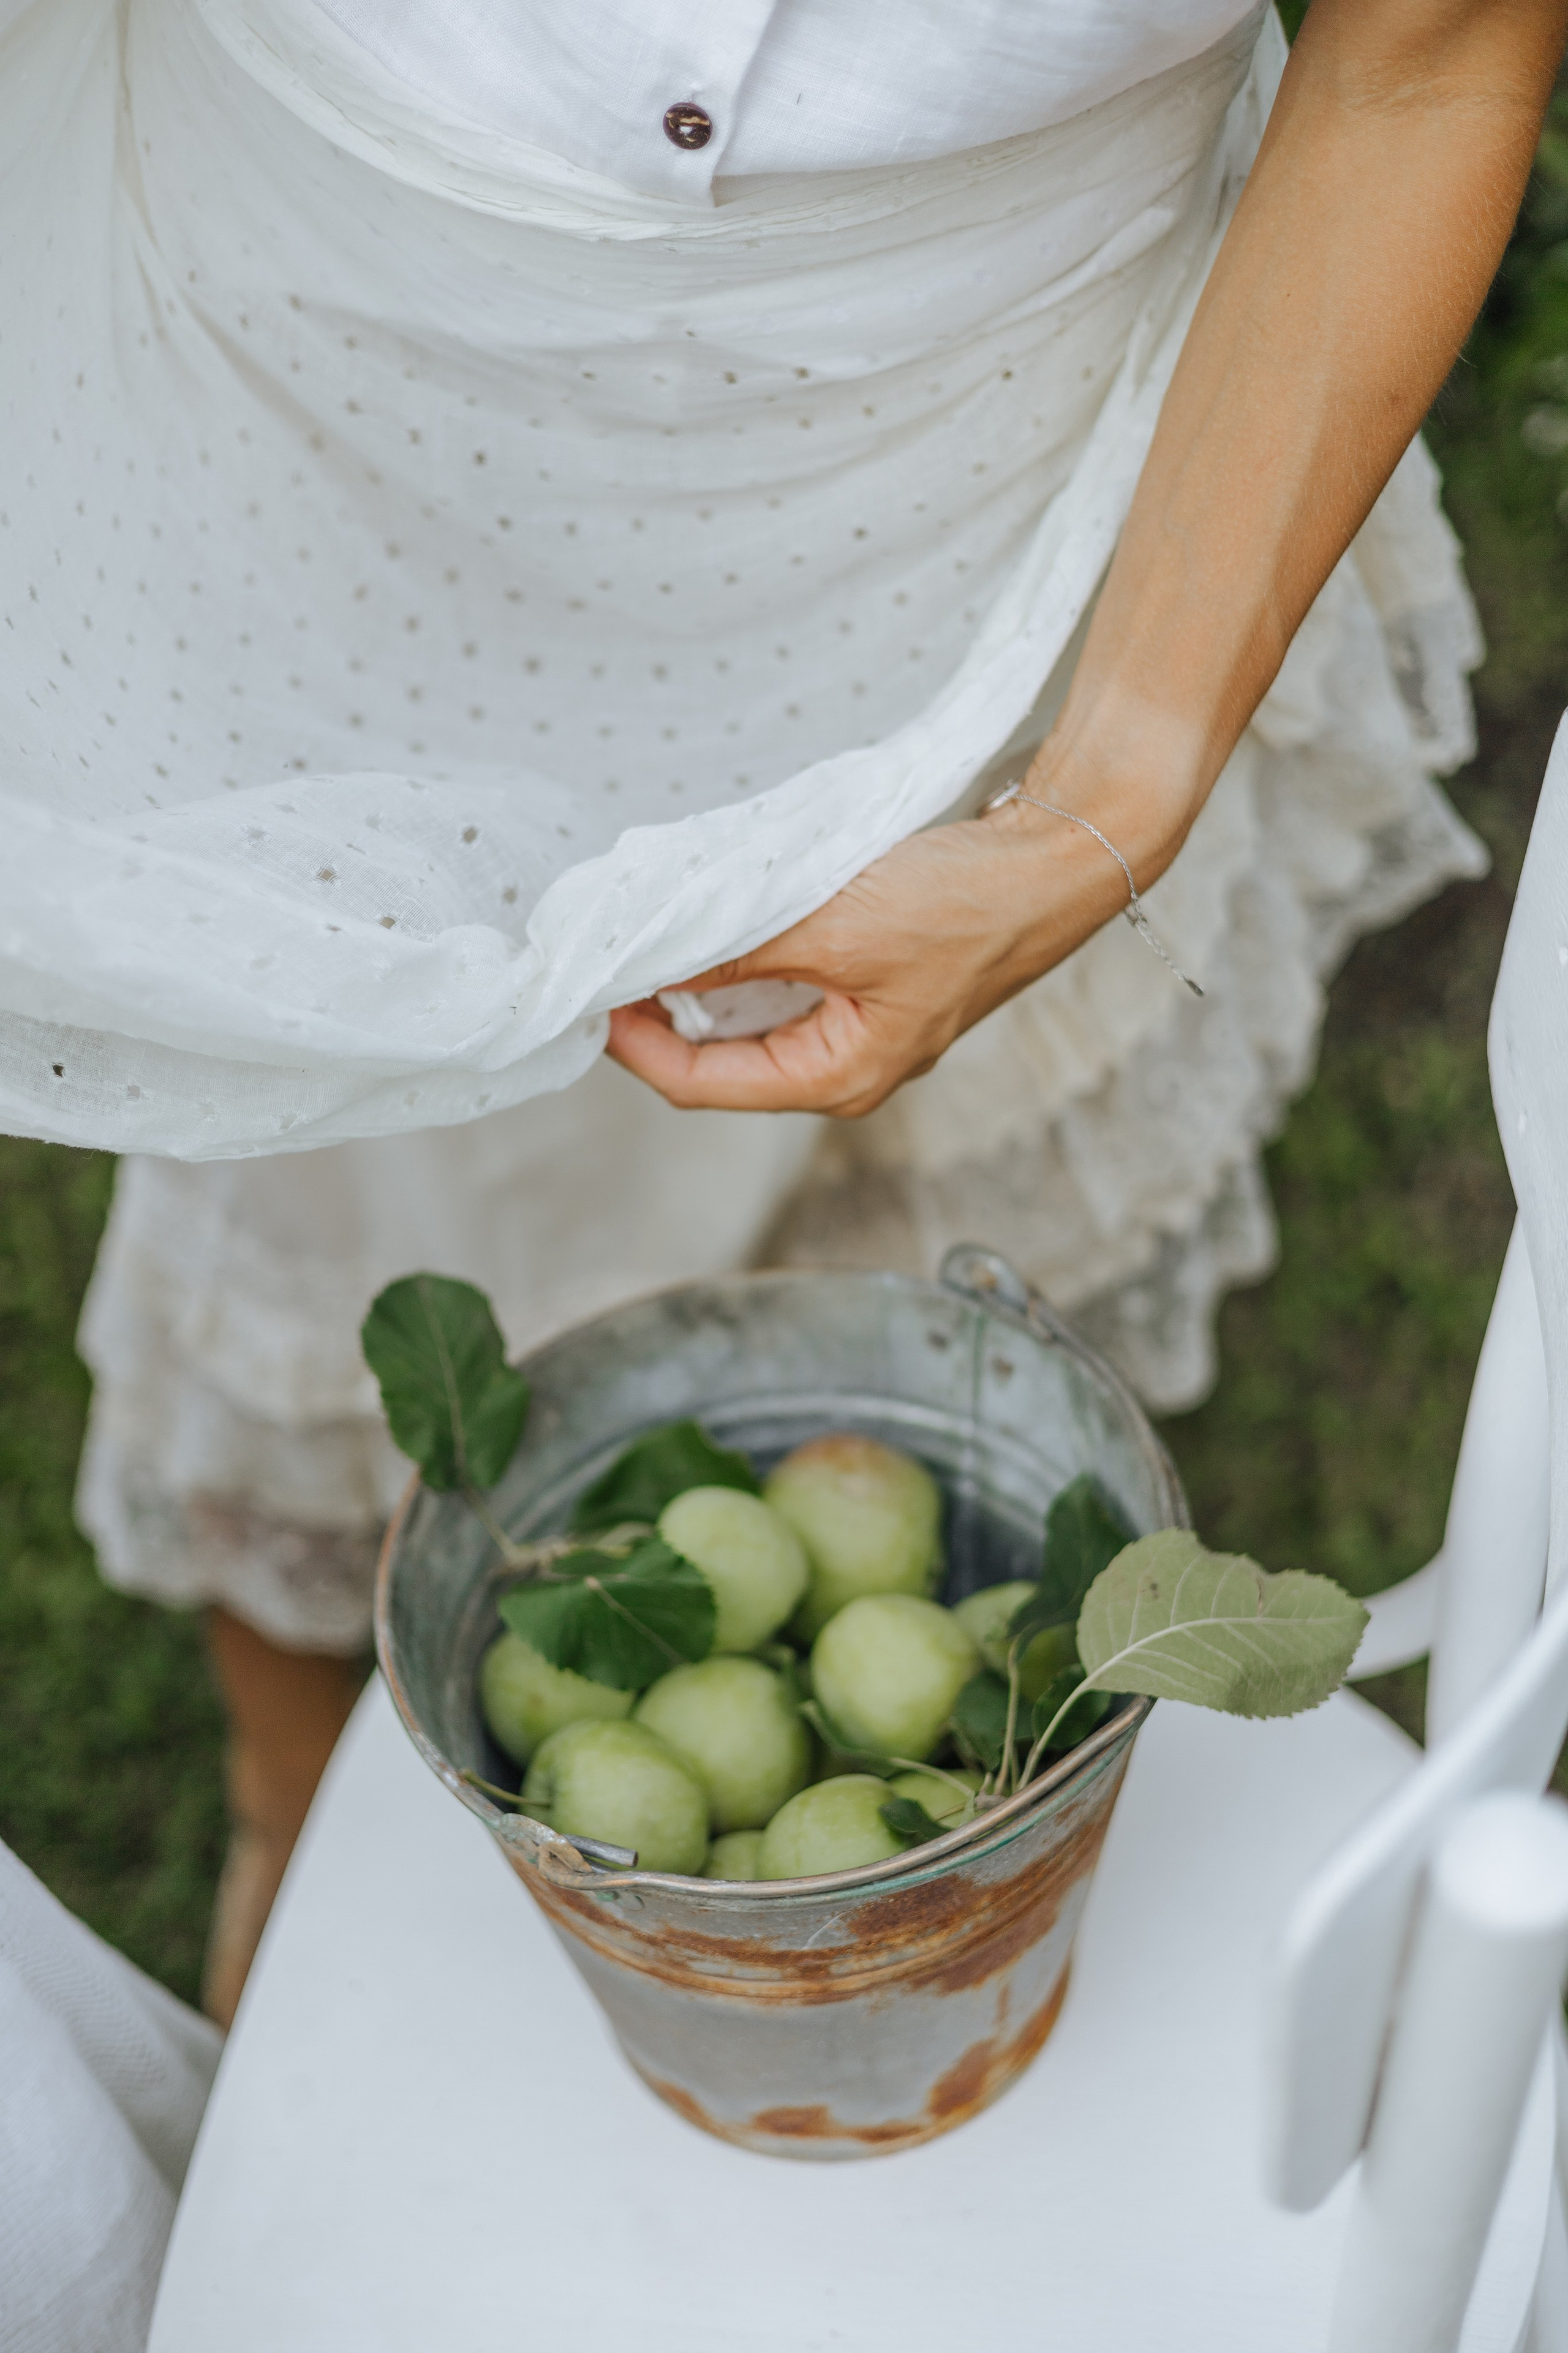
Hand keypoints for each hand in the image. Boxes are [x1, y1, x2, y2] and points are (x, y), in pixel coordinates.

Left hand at [607, 775, 1182, 1116]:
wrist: (1059, 857)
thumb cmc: (966, 904)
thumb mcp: (829, 926)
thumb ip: (733, 949)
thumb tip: (643, 962)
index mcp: (837, 1079)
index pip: (697, 1083)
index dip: (630, 1041)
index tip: (584, 991)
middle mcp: (844, 1065)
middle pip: (716, 1055)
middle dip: (655, 1010)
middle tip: (605, 955)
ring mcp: (859, 1025)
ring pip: (746, 1015)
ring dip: (696, 976)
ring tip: (650, 932)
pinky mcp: (870, 981)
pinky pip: (782, 981)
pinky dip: (740, 953)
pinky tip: (714, 915)